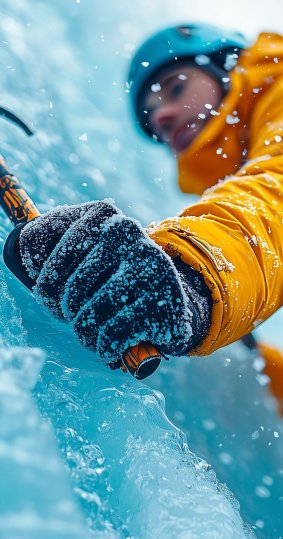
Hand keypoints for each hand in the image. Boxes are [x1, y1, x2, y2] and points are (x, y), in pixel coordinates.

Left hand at [19, 200, 196, 365]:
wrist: (171, 298)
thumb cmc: (113, 277)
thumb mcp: (84, 251)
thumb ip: (46, 243)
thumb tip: (23, 253)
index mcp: (102, 214)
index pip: (49, 248)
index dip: (44, 283)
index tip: (49, 296)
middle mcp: (127, 231)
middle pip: (70, 288)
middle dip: (66, 311)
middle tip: (74, 317)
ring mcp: (148, 265)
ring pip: (89, 315)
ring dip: (84, 334)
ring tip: (90, 334)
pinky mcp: (162, 301)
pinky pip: (111, 334)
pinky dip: (104, 349)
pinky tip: (108, 347)